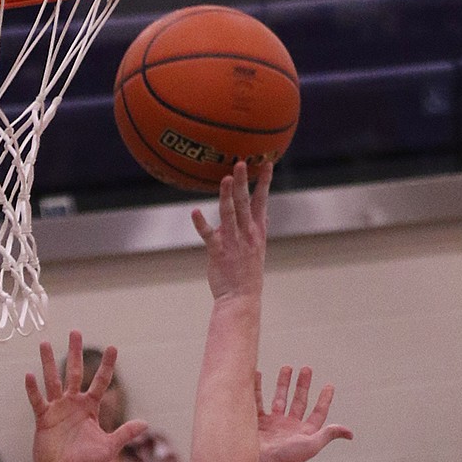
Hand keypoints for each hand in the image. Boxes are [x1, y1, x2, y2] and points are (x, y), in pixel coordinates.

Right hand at [27, 334, 147, 461]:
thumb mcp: (109, 447)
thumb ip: (125, 432)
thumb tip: (146, 423)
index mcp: (90, 408)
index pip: (100, 382)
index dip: (107, 366)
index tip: (113, 347)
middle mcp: (73, 404)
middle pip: (75, 373)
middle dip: (76, 352)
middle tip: (75, 331)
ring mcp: (57, 410)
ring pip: (53, 381)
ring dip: (49, 362)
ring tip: (44, 343)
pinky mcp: (43, 419)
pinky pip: (38, 401)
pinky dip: (33, 389)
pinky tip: (30, 375)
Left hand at [192, 161, 270, 302]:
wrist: (241, 299)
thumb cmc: (246, 274)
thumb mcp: (256, 249)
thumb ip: (254, 229)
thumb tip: (258, 214)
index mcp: (257, 231)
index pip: (262, 201)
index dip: (264, 182)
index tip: (267, 163)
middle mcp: (247, 234)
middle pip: (245, 202)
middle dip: (244, 181)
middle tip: (241, 162)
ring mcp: (233, 242)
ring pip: (229, 214)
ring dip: (227, 195)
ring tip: (225, 178)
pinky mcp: (218, 252)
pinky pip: (209, 235)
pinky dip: (201, 223)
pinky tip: (194, 212)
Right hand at [256, 365, 351, 461]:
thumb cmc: (289, 458)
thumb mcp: (312, 444)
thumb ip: (329, 434)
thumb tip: (350, 433)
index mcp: (304, 431)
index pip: (318, 413)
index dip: (324, 400)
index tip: (329, 385)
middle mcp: (289, 427)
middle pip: (299, 401)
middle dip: (302, 385)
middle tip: (306, 368)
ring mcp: (273, 424)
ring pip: (279, 399)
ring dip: (283, 384)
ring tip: (286, 367)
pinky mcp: (257, 423)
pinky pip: (258, 402)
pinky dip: (258, 388)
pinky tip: (259, 375)